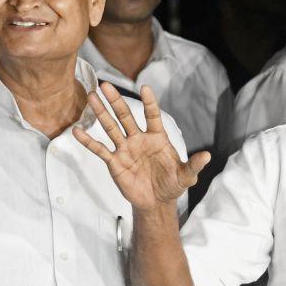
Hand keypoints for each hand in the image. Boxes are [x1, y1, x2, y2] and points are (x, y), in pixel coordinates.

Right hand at [74, 83, 210, 211]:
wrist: (157, 201)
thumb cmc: (172, 184)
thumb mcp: (186, 176)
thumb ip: (194, 165)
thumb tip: (208, 155)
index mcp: (157, 138)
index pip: (152, 115)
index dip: (149, 102)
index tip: (145, 87)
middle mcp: (139, 139)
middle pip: (126, 116)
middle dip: (117, 101)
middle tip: (106, 85)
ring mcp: (125, 149)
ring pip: (111, 127)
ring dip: (101, 113)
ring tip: (91, 97)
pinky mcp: (115, 162)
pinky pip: (100, 149)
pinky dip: (88, 141)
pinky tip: (77, 131)